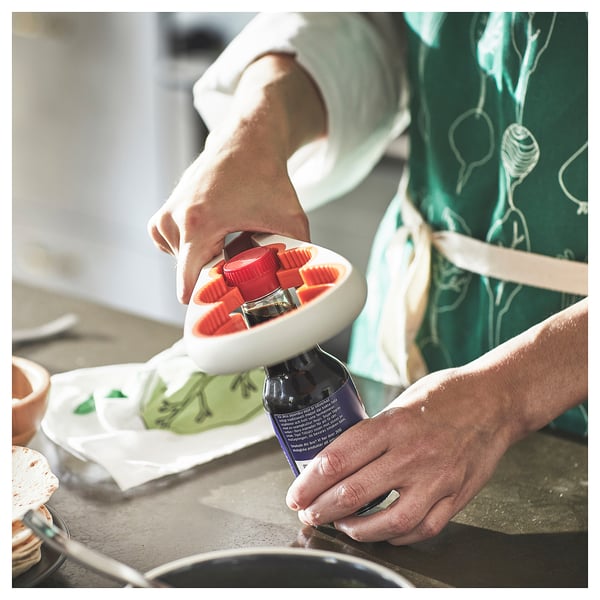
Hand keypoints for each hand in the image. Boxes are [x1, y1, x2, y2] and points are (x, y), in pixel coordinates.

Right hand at [147, 53, 324, 303]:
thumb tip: (304, 282)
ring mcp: (166, 215)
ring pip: (181, 262)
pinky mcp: (163, 214)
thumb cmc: (264, 175)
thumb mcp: (290, 219)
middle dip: (215, 274)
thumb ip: (298, 253)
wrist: (246, 141)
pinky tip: (213, 234)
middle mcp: (174, 219)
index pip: (188, 281)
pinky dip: (191, 248)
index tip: (216, 311)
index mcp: (198, 223)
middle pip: (191, 273)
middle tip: (240, 258)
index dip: (205, 300)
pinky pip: (171, 248)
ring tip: (227, 239)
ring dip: (204, 259)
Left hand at [286, 366, 514, 544]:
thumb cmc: (445, 395)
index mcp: (393, 424)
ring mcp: (437, 478)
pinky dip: (397, 536)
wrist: (495, 400)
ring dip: (357, 530)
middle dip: (322, 508)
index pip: (337, 459)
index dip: (309, 481)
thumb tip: (338, 458)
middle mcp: (412, 453)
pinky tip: (383, 533)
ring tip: (342, 526)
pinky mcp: (456, 495)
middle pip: (354, 492)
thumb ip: (372, 431)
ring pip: (388, 520)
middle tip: (309, 513)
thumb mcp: (400, 401)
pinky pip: (423, 528)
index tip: (297, 492)